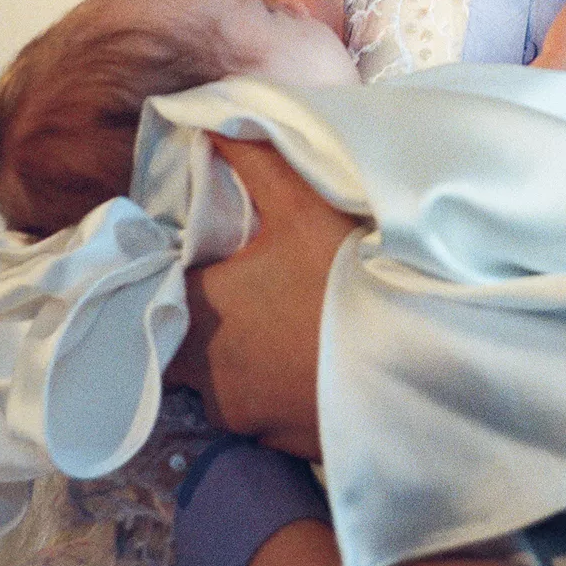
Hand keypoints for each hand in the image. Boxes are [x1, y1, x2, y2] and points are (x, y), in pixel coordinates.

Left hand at [165, 138, 347, 454]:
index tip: (201, 261)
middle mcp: (203, 373)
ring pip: (215, 383)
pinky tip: (300, 363)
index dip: (173, 277)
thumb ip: (252, 161)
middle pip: (180, 343)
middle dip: (201, 321)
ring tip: (272, 327)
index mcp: (199, 311)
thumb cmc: (345, 278)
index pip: (155, 294)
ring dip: (233, 360)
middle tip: (240, 291)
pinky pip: (253, 413)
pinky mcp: (271, 444)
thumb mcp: (302, 205)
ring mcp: (238, 415)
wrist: (410, 363)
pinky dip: (267, 390)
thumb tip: (208, 121)